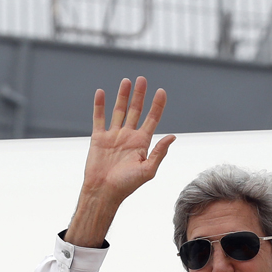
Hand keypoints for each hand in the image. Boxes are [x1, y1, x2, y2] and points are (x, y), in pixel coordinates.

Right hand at [65, 76, 175, 246]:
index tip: (161, 91)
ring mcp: (113, 136)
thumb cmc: (126, 185)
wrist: (103, 192)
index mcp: (142, 143)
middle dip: (140, 95)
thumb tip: (173, 136)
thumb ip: (159, 152)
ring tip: (126, 81)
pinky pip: (99, 118)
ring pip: (119, 111)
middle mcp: (128, 137)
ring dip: (122, 96)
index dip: (157, 105)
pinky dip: (99, 105)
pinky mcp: (98, 138)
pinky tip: (101, 92)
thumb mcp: (148, 170)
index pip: (152, 119)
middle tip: (142, 79)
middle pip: (136, 110)